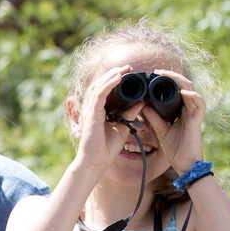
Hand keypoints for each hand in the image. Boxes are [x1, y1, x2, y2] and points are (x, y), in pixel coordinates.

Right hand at [72, 65, 145, 181]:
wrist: (95, 162)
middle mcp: (91, 109)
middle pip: (99, 85)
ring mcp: (89, 111)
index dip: (113, 81)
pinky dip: (109, 84)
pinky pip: (100, 94)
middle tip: (127, 68)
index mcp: (97, 113)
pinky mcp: (91, 114)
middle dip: (113, 74)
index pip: (103, 91)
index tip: (127, 75)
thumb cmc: (105, 150)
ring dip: (111, 75)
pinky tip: (118, 77)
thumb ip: (129, 116)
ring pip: (99, 86)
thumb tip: (140, 104)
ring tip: (124, 69)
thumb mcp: (122, 129)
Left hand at [142, 69, 205, 173]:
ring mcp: (194, 113)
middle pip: (183, 85)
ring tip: (167, 76)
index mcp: (181, 109)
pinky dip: (192, 96)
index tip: (152, 75)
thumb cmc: (175, 148)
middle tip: (156, 71)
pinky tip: (183, 92)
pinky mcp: (198, 120)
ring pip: (191, 90)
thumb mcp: (160, 129)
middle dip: (171, 76)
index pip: (176, 89)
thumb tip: (141, 105)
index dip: (166, 80)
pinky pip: (199, 104)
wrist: (185, 164)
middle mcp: (189, 108)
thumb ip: (153, 118)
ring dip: (179, 81)